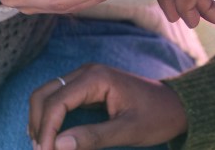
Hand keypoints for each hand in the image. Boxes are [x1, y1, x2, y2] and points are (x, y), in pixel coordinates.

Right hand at [28, 64, 186, 149]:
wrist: (176, 105)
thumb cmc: (157, 116)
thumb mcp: (127, 130)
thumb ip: (93, 137)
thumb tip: (58, 146)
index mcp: (96, 78)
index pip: (56, 102)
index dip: (46, 130)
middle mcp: (87, 72)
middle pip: (44, 94)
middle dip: (37, 124)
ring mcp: (86, 78)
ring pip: (47, 95)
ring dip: (40, 120)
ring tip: (44, 147)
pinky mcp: (87, 87)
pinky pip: (58, 99)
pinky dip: (49, 117)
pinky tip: (51, 138)